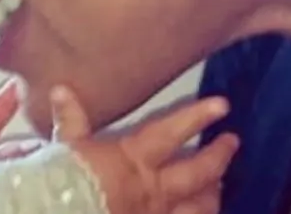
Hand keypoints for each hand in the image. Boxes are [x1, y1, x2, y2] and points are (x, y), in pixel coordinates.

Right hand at [53, 87, 239, 213]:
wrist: (58, 212)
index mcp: (134, 160)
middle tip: (233, 141)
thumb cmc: (63, 183)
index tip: (222, 105)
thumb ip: (70, 121)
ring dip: (212, 196)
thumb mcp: (65, 149)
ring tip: (219, 185)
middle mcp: (154, 190)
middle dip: (218, 156)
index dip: (197, 117)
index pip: (171, 133)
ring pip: (198, 209)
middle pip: (197, 173)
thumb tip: (62, 88)